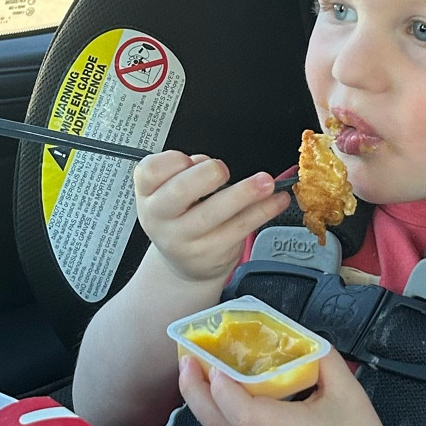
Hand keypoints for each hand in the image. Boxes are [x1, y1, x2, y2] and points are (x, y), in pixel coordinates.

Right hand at [134, 152, 288, 286]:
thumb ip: (186, 173)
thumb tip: (210, 163)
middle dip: (207, 174)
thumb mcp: (169, 193)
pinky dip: (263, 211)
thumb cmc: (180, 218)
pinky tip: (276, 201)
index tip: (190, 160)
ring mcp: (185, 239)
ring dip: (246, 193)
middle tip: (223, 169)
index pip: (151, 171)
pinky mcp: (211, 253)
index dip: (174, 160)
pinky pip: (240, 228)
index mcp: (149, 195)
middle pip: (180, 190)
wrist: (183, 265)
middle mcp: (161, 218)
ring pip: (215, 212)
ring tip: (266, 183)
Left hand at [178, 349, 397, 425]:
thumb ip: (319, 355)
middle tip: (188, 361)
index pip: (239, 413)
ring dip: (209, 407)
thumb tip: (295, 335)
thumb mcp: (347, 389)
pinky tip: (232, 409)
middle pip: (215, 424)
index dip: (220, 387)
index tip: (214, 363)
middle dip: (194, 390)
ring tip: (207, 379)